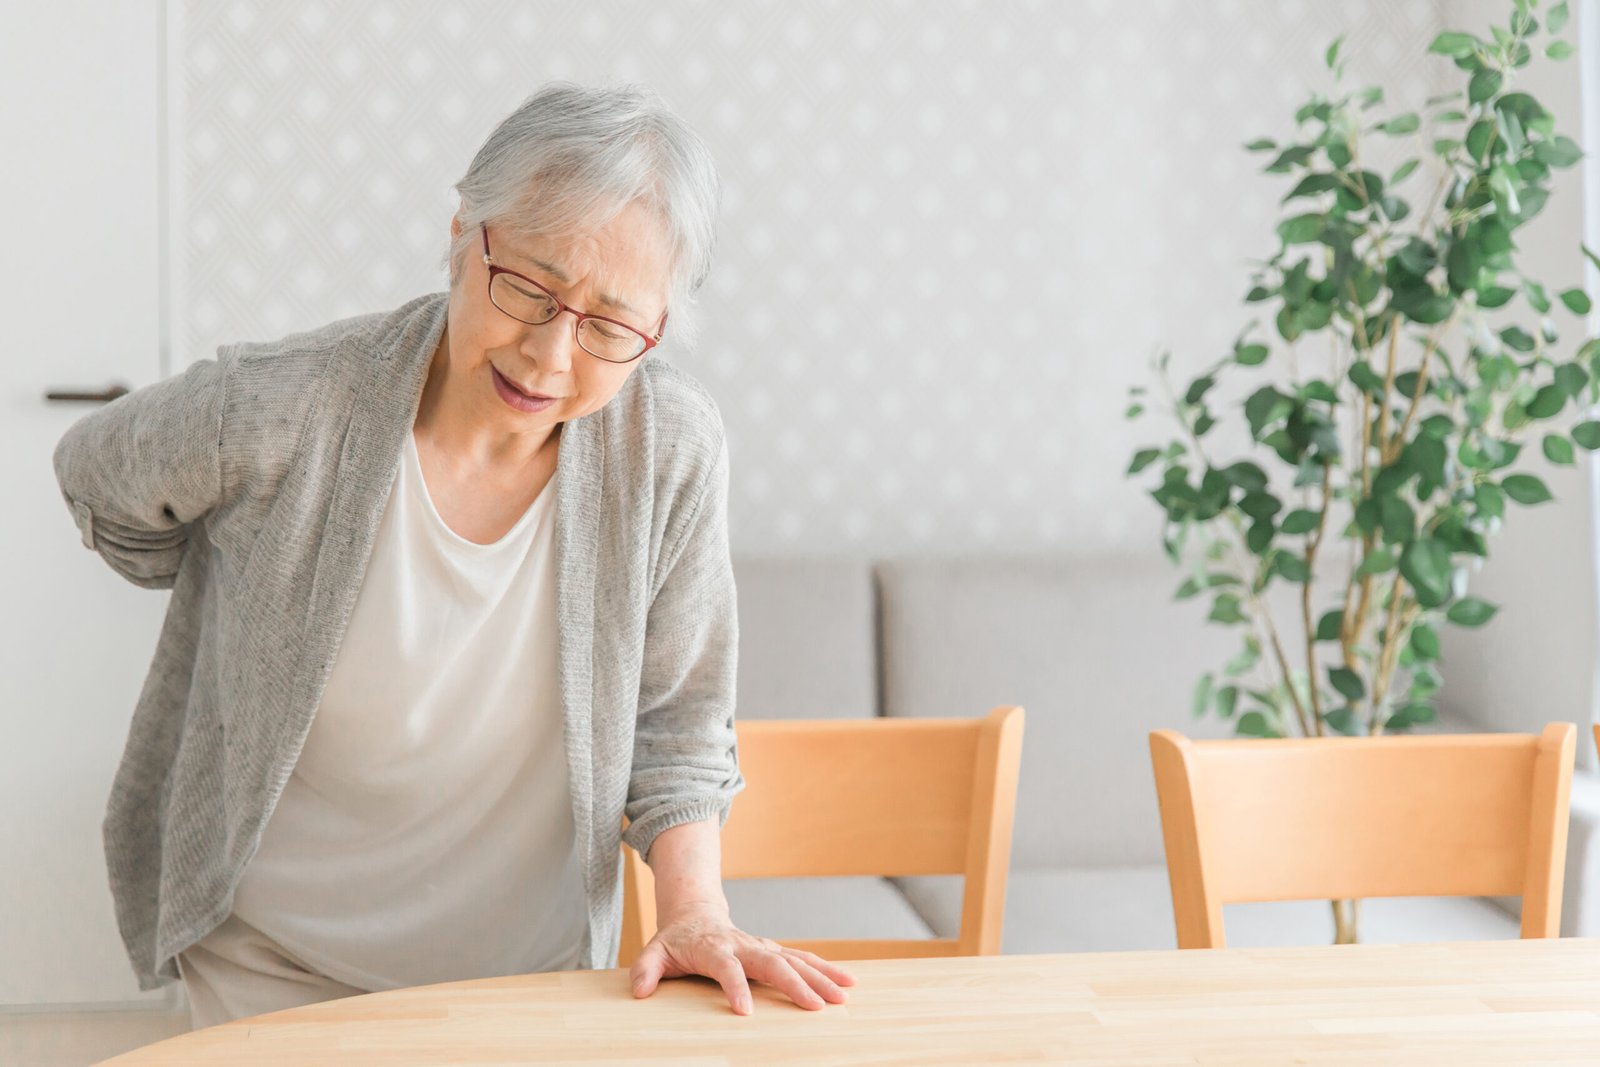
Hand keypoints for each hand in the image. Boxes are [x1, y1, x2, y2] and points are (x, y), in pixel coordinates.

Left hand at [628, 902, 856, 1014]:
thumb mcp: (655, 951)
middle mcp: (744, 945)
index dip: (735, 987)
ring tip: (844, 994)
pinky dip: (826, 969)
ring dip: (821, 977)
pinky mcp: (774, 952)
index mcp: (714, 948)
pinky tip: (847, 982)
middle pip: (773, 963)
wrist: (697, 915)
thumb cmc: (676, 941)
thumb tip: (639, 991)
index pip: (726, 968)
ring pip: (796, 960)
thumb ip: (646, 969)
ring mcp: (762, 947)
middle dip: (796, 984)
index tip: (745, 1012)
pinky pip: (804, 960)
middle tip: (816, 1007)